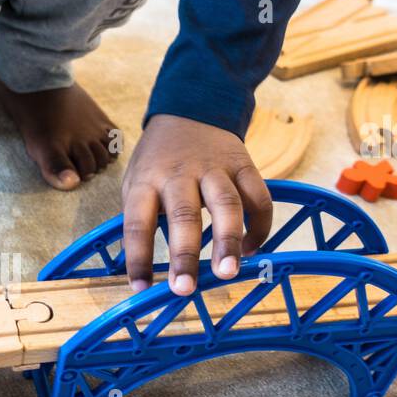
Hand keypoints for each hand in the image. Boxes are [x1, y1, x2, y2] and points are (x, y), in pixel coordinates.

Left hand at [120, 114, 272, 295]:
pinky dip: (259, 225)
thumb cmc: (158, 159)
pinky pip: (258, 196)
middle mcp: (179, 174)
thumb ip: (141, 217)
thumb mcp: (137, 180)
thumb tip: (142, 268)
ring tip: (227, 272)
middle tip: (185, 287)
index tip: (141, 287)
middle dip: (184, 254)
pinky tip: (252, 249)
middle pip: (182, 215)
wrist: (190, 109)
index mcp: (146, 181)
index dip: (137, 256)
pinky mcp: (243, 164)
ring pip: (225, 204)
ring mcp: (214, 168)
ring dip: (228, 240)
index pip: (137, 222)